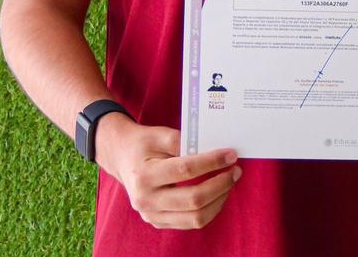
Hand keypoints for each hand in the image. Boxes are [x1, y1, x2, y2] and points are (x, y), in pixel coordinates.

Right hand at [95, 115, 241, 229]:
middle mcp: (147, 200)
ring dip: (219, 200)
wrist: (121, 157)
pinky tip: (218, 193)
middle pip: (193, 200)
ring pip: (195, 218)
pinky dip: (209, 210)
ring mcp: (152, 215)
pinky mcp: (158, 222)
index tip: (230, 155)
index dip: (211, 162)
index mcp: (145, 176)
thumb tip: (210, 148)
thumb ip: (181, 141)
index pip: (185, 170)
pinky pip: (190, 223)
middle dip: (221, 185)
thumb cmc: (142, 143)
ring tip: (230, 182)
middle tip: (236, 170)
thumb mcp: (157, 134)